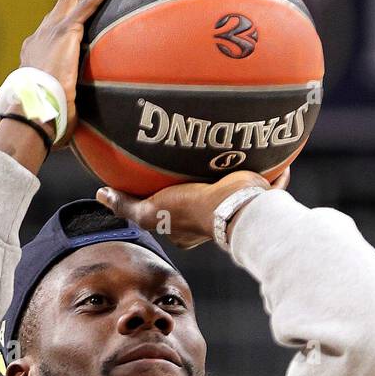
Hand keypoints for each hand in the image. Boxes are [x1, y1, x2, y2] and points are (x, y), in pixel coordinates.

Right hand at [19, 0, 124, 148]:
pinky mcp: (66, 31)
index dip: (63, 20)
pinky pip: (90, 3)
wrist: (34, 111)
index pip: (51, 32)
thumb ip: (61, 113)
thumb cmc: (40, 121)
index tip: (75, 17)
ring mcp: (52, 31)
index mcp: (34, 55)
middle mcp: (40, 37)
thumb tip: (65, 138)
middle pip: (62, 5)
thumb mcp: (51, 113)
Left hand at [96, 167, 290, 249]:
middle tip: (193, 161)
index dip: (166, 200)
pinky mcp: (258, 193)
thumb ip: (127, 205)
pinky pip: (268, 181)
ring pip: (234, 189)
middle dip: (199, 185)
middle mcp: (212, 218)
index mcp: (188, 226)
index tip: (162, 182)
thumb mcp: (151, 210)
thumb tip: (101, 195)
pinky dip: (273, 172)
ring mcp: (236, 206)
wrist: (234, 206)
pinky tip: (271, 151)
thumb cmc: (192, 211)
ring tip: (227, 149)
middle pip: (203, 199)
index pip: (172, 212)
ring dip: (232, 174)